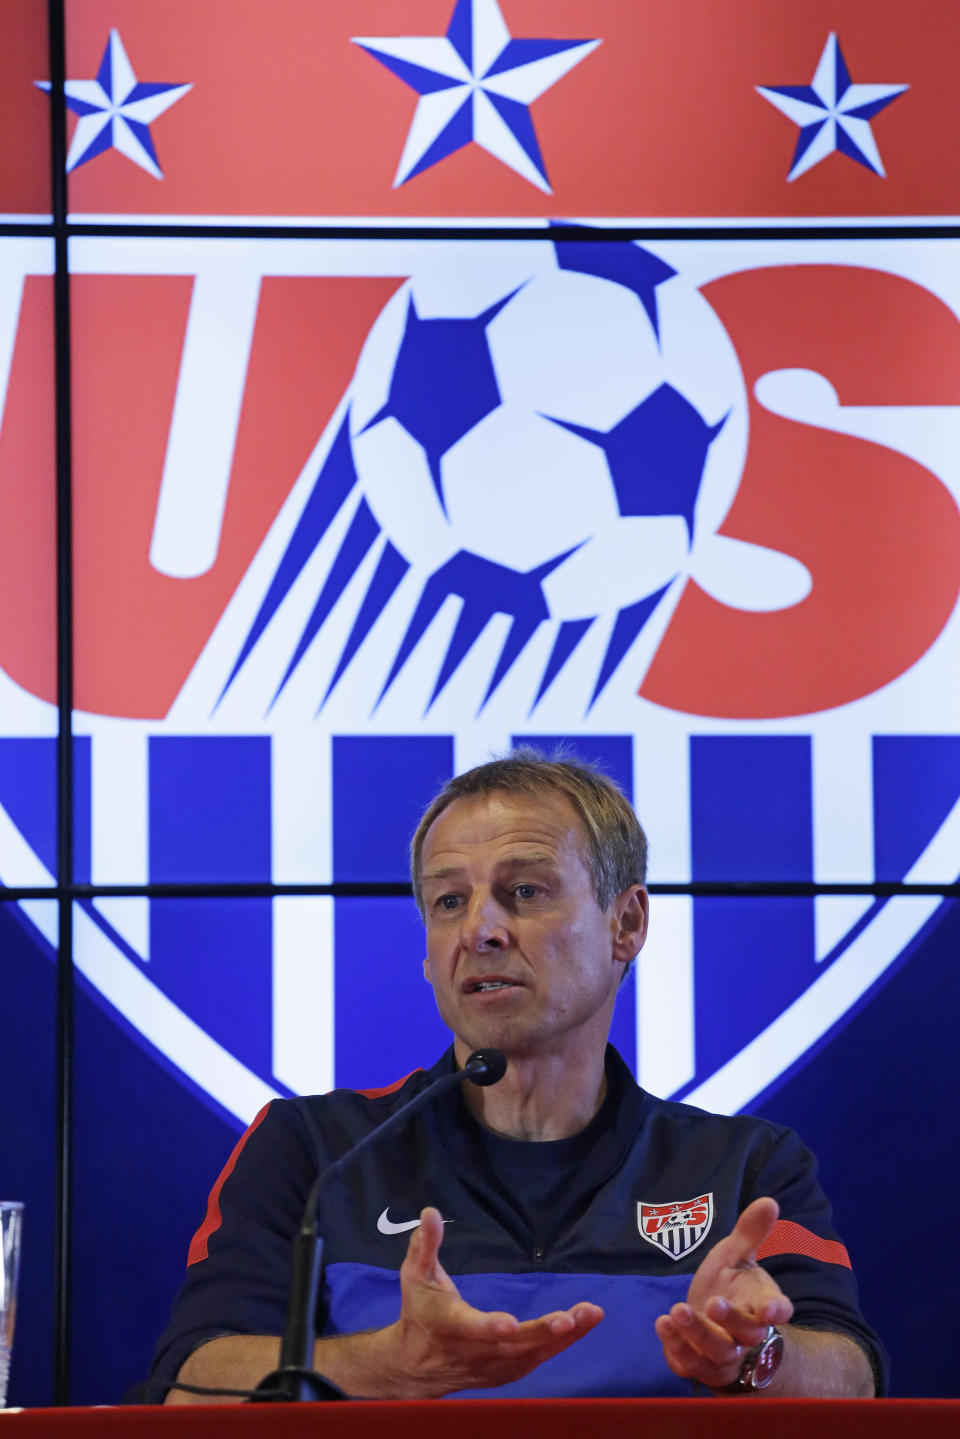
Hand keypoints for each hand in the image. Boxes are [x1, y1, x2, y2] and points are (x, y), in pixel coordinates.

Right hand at [388, 1207, 603, 1395]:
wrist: (415, 1368)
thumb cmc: (419, 1313)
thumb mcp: (415, 1277)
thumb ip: (425, 1245)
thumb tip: (430, 1212)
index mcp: (450, 1325)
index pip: (469, 1327)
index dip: (488, 1327)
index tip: (509, 1323)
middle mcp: (475, 1351)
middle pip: (512, 1345)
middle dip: (543, 1332)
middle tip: (570, 1317)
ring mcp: (494, 1367)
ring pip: (532, 1354)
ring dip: (563, 1336)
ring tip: (591, 1314)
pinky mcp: (508, 1373)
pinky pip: (539, 1359)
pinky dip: (563, 1344)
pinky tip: (583, 1325)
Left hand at [655, 1197, 793, 1390]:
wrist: (712, 1325)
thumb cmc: (730, 1285)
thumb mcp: (736, 1255)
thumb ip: (749, 1232)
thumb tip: (769, 1201)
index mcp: (761, 1304)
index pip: (778, 1310)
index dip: (777, 1311)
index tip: (772, 1310)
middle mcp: (746, 1333)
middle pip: (748, 1333)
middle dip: (731, 1320)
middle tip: (713, 1302)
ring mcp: (724, 1353)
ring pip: (718, 1351)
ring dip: (697, 1333)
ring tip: (677, 1310)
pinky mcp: (699, 1364)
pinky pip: (690, 1363)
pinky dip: (676, 1346)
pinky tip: (662, 1323)